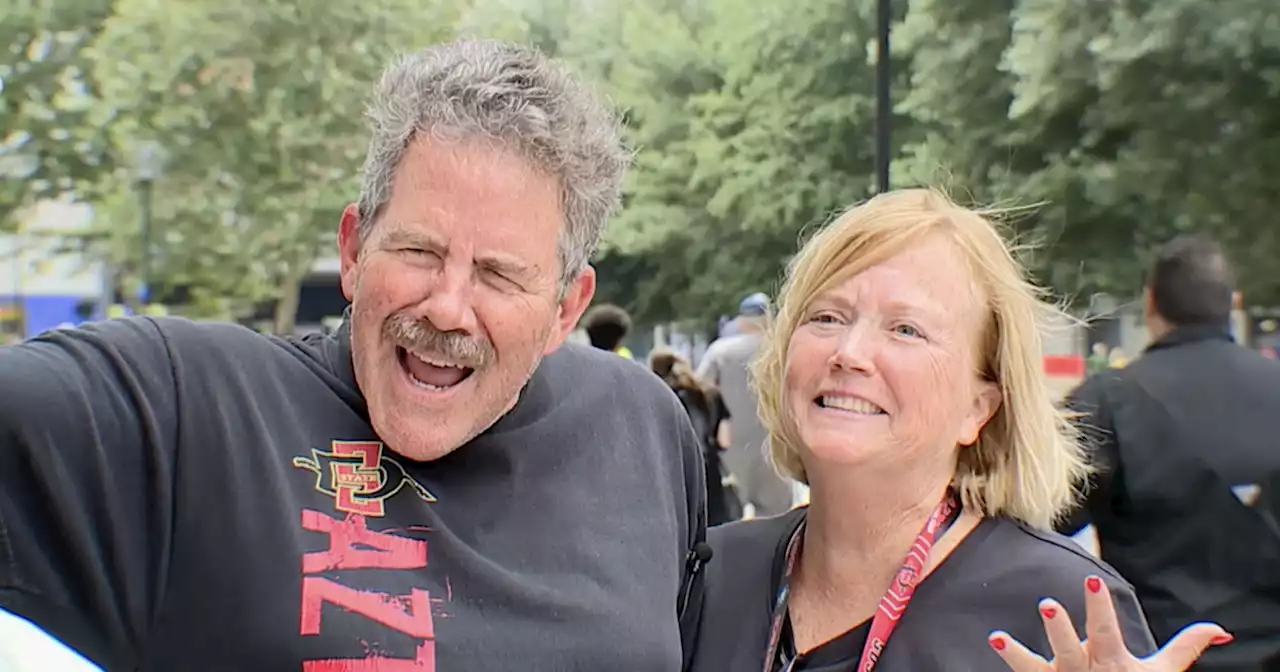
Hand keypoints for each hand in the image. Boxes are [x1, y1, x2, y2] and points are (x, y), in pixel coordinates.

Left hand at [989, 575, 1232, 670]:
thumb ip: (1185, 648)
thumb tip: (1220, 631)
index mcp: (1111, 660)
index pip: (1105, 631)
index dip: (1098, 609)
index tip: (1091, 583)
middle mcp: (1083, 670)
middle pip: (1069, 649)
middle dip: (1060, 628)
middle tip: (1047, 604)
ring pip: (1037, 667)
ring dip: (1018, 654)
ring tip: (998, 638)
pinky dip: (1008, 661)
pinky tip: (991, 641)